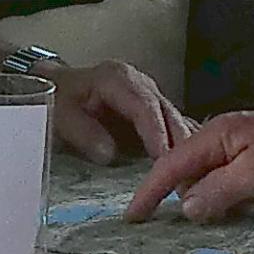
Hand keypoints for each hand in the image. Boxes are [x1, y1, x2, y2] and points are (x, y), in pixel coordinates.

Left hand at [49, 60, 189, 163]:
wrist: (56, 88)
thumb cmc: (58, 100)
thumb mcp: (59, 114)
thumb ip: (82, 132)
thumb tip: (110, 154)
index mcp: (117, 79)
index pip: (144, 106)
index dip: (156, 132)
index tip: (164, 158)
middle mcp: (140, 84)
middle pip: (168, 113)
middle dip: (181, 143)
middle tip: (190, 173)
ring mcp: (151, 97)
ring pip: (176, 121)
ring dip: (188, 148)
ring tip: (196, 175)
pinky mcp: (155, 112)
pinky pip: (175, 128)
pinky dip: (185, 146)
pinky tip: (196, 167)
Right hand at [122, 104, 253, 222]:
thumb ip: (215, 192)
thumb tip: (185, 208)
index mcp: (216, 134)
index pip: (169, 165)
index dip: (148, 193)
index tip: (130, 218)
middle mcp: (224, 138)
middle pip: (191, 177)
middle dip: (202, 202)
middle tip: (233, 213)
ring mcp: (243, 149)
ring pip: (215, 186)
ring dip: (229, 204)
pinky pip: (238, 187)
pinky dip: (247, 201)